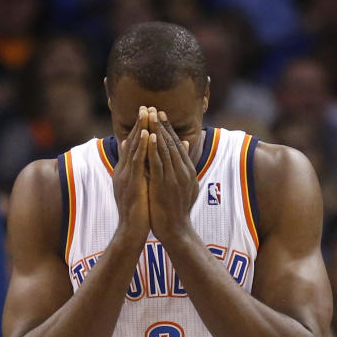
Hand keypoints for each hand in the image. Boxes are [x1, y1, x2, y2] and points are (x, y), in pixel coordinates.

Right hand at [112, 106, 150, 240]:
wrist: (132, 231)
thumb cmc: (140, 212)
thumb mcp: (141, 189)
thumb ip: (143, 174)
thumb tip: (148, 162)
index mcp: (126, 172)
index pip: (133, 146)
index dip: (139, 129)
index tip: (146, 114)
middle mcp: (123, 171)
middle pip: (132, 142)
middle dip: (139, 124)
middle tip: (146, 105)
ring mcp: (126, 176)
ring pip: (133, 148)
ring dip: (140, 129)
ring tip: (146, 113)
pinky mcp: (131, 183)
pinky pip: (137, 161)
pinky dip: (142, 146)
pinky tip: (147, 134)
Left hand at [145, 108, 198, 244]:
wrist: (176, 229)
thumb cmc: (177, 208)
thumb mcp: (186, 184)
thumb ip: (184, 164)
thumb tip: (184, 144)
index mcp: (187, 170)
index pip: (177, 145)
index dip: (168, 128)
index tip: (160, 114)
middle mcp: (182, 171)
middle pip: (171, 143)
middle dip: (161, 125)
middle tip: (153, 108)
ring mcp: (174, 177)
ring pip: (164, 150)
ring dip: (156, 131)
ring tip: (150, 116)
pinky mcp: (164, 184)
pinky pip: (158, 162)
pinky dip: (153, 148)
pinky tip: (149, 136)